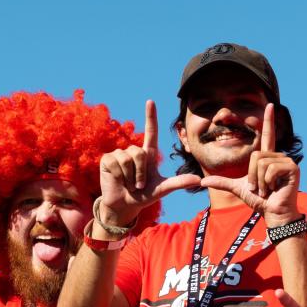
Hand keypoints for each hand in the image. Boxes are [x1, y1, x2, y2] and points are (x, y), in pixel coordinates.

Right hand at [97, 100, 201, 227]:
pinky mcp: (107, 159)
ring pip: (127, 159)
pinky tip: (118, 181)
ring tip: (128, 184)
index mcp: (148, 154)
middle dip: (140, 173)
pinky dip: (119, 176)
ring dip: (130, 176)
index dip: (151, 117)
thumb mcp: (162, 189)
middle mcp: (134, 151)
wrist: (125, 206)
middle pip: (139, 153)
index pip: (151, 132)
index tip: (150, 101)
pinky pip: (115, 163)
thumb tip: (199, 180)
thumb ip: (179, 183)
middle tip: (138, 185)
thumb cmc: (144, 196)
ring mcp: (119, 154)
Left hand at [198, 104, 301, 227]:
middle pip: (255, 156)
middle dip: (252, 176)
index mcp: (267, 158)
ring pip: (261, 163)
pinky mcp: (292, 168)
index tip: (270, 104)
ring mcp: (286, 161)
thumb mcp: (238, 188)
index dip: (268, 120)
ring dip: (260, 181)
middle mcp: (278, 156)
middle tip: (259, 188)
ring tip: (267, 189)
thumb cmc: (260, 201)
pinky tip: (275, 189)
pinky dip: (267, 182)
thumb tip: (202, 181)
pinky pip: (270, 169)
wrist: (272, 213)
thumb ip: (222, 182)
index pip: (266, 135)